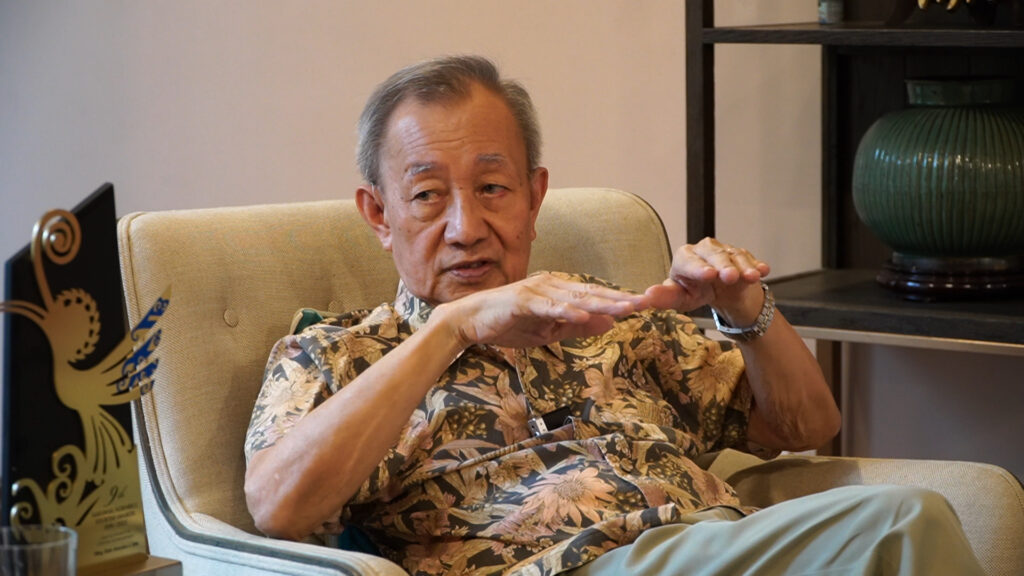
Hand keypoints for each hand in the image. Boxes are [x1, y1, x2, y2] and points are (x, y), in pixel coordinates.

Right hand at [435, 273, 649, 348]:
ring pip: (575, 298)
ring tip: (625, 309)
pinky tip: (586, 315)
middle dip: (620, 299)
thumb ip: (576, 327)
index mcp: (559, 291)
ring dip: (601, 304)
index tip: (645, 305)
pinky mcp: (522, 301)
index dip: (620, 300)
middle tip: (646, 303)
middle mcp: (551, 285)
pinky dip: (568, 311)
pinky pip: (549, 307)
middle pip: (591, 293)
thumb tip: (608, 324)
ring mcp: (536, 291)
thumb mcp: (548, 330)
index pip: (594, 296)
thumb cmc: (508, 324)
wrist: (470, 322)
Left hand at [644, 237, 769, 325]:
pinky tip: (763, 270)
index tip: (708, 276)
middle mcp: (704, 249)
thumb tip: (645, 298)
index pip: (689, 261)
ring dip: (743, 266)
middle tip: (729, 277)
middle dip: (722, 265)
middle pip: (713, 254)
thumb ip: (665, 298)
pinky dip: (757, 265)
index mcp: (684, 258)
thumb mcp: (681, 298)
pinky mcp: (743, 255)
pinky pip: (750, 258)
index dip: (698, 268)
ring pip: (734, 255)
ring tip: (751, 277)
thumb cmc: (696, 292)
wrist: (721, 292)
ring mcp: (725, 250)